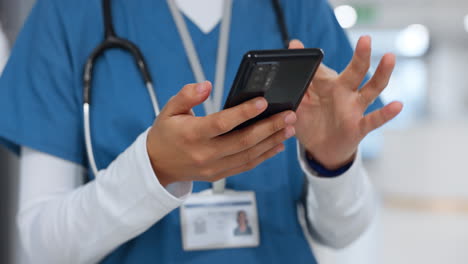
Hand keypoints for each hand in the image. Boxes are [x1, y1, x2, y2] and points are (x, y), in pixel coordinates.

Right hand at [146, 81, 296, 185]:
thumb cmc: (165, 133)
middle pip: (243, 141)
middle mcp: (204, 153)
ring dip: (271, 142)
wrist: (157, 165)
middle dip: (269, 127)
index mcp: (191, 134)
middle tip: (289, 115)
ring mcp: (213, 167)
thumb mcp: (169, 109)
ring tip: (289, 128)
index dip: (243, 113)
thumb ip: (187, 95)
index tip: (263, 102)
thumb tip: (206, 85)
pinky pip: (245, 166)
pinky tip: (277, 145)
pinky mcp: (219, 174)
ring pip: (248, 155)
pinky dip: (264, 156)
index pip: (222, 123)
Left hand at [290, 36, 402, 169]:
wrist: (320, 149)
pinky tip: (397, 105)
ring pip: (371, 89)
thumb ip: (299, 77)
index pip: (321, 68)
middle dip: (361, 56)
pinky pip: (374, 120)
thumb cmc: (311, 119)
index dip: (313, 58)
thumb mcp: (300, 99)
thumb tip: (293, 45)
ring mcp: (353, 109)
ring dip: (381, 74)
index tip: (297, 45)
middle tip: (365, 39)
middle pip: (356, 71)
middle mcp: (344, 92)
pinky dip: (386, 113)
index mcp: (327, 84)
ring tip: (389, 58)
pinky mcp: (358, 127)